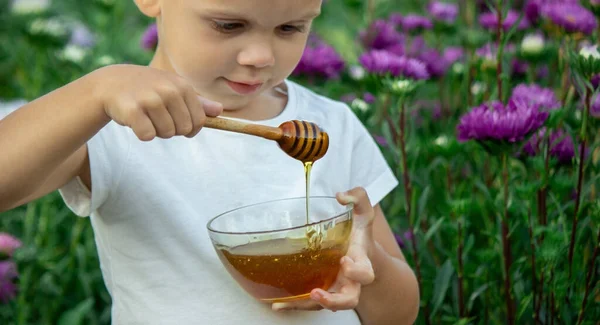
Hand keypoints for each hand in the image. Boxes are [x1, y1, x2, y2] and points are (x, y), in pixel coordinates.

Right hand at [91, 64, 222, 140]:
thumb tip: (219, 110)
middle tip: (157, 117)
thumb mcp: (173, 89)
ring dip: (156, 131)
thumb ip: (197, 102)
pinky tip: (134, 119)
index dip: (190, 128)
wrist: (111, 83)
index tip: (178, 122)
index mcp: (182, 86)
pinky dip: (141, 133)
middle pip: (184, 129)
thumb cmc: (147, 88)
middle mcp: (168, 90)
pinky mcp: (133, 111)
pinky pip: (148, 136)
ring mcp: (150, 99)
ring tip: (145, 115)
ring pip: (166, 134)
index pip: (199, 121)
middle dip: (172, 130)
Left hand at [272, 187, 375, 311]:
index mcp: (362, 263)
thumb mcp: (362, 211)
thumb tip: (340, 196)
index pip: (365, 274)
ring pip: (326, 305)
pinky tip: (277, 305)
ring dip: (309, 305)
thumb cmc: (359, 231)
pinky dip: (294, 306)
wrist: (359, 251)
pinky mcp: (321, 291)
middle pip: (349, 301)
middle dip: (334, 301)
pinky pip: (309, 304)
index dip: (356, 271)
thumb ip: (358, 197)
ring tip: (287, 302)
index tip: (344, 260)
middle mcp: (350, 282)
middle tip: (317, 292)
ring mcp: (335, 289)